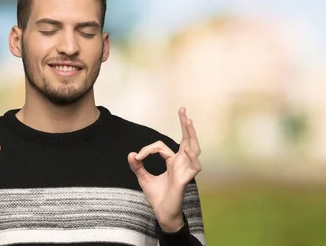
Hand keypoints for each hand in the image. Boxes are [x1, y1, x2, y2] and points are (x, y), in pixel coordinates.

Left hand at [127, 107, 201, 231]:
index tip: (137, 157)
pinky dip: (192, 157)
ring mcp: (185, 171)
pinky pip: (194, 167)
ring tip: (188, 123)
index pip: (162, 147)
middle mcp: (181, 164)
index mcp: (173, 162)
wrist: (162, 214)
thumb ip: (137, 166)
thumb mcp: (143, 178)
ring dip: (192, 137)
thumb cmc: (157, 197)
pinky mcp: (185, 180)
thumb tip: (131, 154)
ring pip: (194, 150)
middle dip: (186, 126)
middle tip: (183, 111)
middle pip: (188, 141)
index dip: (147, 150)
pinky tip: (187, 148)